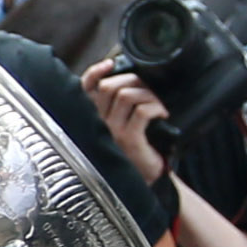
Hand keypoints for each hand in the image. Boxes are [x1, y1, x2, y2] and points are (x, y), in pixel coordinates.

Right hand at [81, 57, 170, 182]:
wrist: (144, 182)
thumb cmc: (135, 152)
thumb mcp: (120, 128)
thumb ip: (117, 109)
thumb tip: (130, 82)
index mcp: (92, 119)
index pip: (84, 90)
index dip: (95, 72)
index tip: (110, 64)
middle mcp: (96, 125)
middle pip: (109, 87)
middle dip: (132, 80)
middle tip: (148, 89)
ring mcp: (111, 132)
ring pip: (127, 96)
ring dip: (148, 94)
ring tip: (158, 104)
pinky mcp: (129, 140)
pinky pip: (142, 111)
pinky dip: (156, 107)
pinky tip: (162, 115)